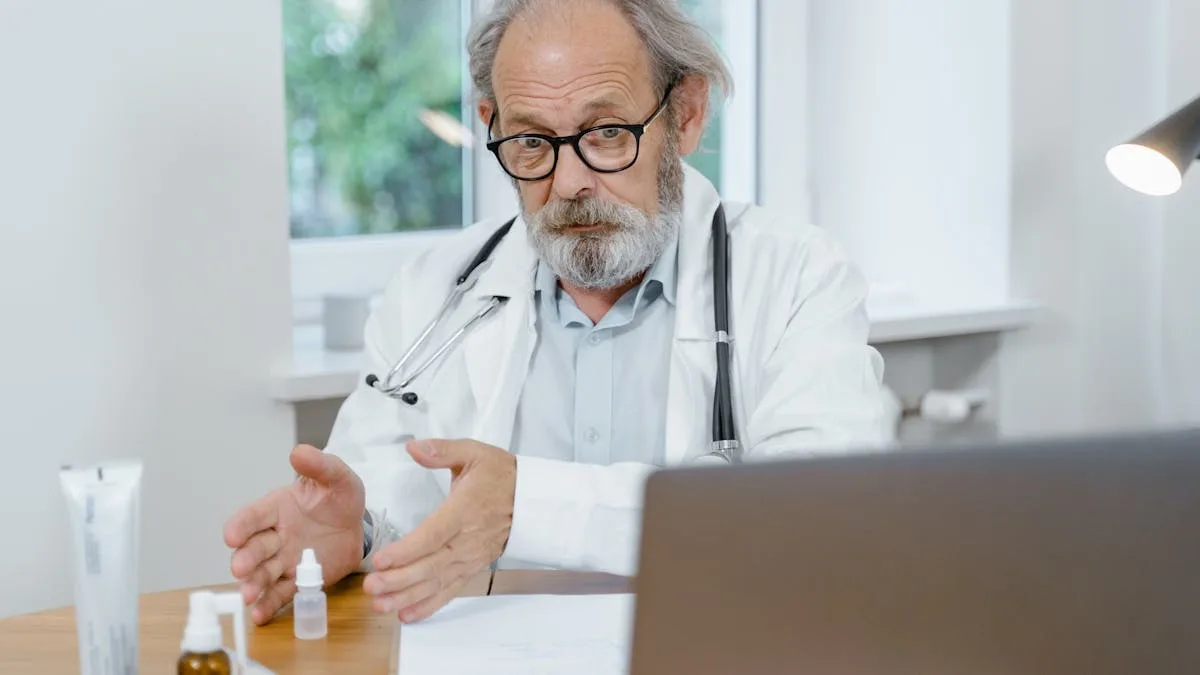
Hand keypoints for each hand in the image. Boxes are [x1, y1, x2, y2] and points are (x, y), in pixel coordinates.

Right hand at [222, 445, 365, 624]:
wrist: (359, 525)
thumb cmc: (340, 497)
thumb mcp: (337, 477)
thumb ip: (320, 465)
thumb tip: (299, 452)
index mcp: (278, 508)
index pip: (253, 516)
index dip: (241, 526)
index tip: (231, 536)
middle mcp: (275, 536)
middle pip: (254, 548)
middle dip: (245, 559)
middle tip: (240, 568)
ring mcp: (285, 560)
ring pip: (263, 574)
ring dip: (253, 585)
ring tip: (248, 596)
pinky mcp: (298, 580)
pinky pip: (280, 594)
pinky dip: (268, 605)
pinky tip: (259, 615)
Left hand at [363, 439, 515, 622]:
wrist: (533, 498)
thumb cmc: (501, 475)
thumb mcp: (474, 453)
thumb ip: (441, 451)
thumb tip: (412, 447)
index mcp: (465, 509)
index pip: (433, 534)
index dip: (407, 550)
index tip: (382, 560)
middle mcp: (468, 538)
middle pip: (431, 564)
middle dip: (400, 579)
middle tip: (371, 587)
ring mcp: (472, 557)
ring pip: (438, 581)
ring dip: (409, 596)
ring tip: (382, 605)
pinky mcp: (474, 567)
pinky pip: (451, 590)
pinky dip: (430, 605)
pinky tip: (407, 614)